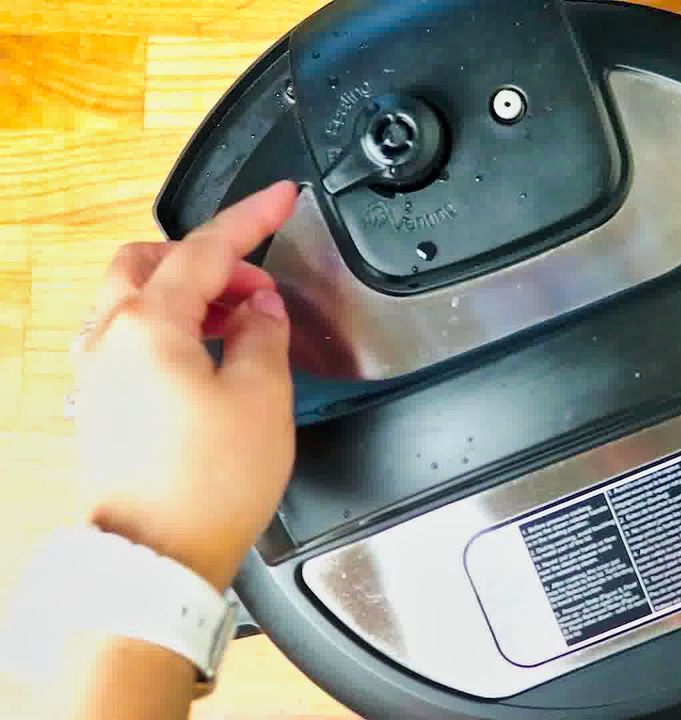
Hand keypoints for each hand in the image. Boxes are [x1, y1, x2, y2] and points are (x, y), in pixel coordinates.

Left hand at [72, 182, 299, 589]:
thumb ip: (264, 334)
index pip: (206, 248)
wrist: (156, 557)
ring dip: (187, 294)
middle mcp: (110, 340)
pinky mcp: (100, 406)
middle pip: (149, 261)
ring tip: (240, 325)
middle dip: (206, 257)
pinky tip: (206, 360)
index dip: (252, 218)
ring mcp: (97, 374)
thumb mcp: (262, 396)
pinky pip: (129, 340)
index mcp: (150, 324)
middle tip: (257, 283)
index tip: (282, 198)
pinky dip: (169, 329)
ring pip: (133, 299)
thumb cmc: (205, 484)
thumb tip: (261, 310)